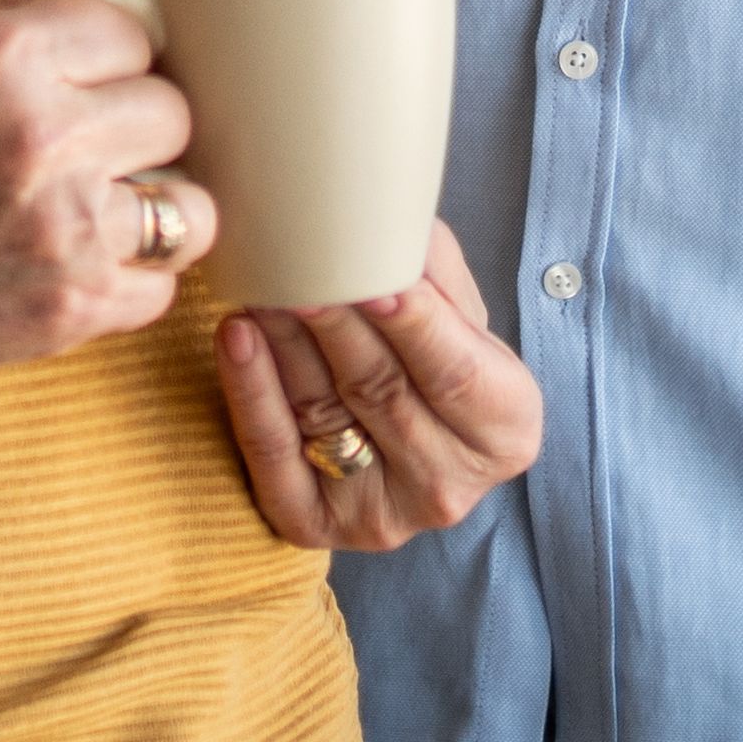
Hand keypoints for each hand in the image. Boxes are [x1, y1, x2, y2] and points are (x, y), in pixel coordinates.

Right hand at [0, 0, 201, 395]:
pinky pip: (163, 287)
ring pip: (192, 203)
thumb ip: (40, 2)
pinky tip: (76, 261)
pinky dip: (130, 277)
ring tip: (95, 205)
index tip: (92, 76)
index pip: (144, 27)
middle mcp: (42, 137)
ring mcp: (63, 230)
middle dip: (137, 125)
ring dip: (152, 204)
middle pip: (174, 110)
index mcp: (5, 54)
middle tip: (86, 144)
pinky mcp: (72, 308)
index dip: (121, 53)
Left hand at [216, 223, 542, 552]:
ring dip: (284, 340)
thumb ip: (435, 267)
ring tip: (259, 278)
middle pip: (382, 390)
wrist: (411, 437)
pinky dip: (251, 393)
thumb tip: (391, 215)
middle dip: (334, 319)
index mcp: (506, 431)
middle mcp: (448, 486)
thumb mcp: (460, 314)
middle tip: (295, 257)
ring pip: (323, 413)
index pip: (456, 374)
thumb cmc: (437, 356)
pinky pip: (275, 457)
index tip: (376, 279)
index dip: (416, 326)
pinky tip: (236, 335)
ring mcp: (381, 516)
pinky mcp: (316, 526)